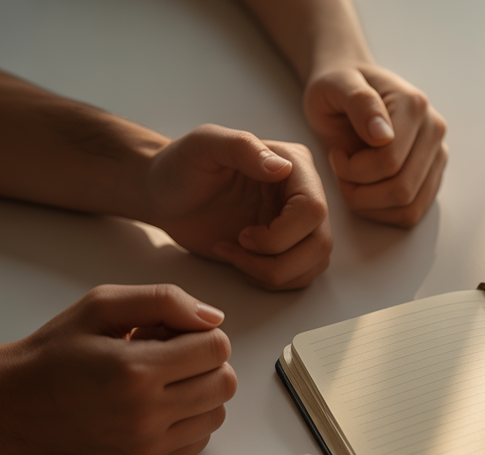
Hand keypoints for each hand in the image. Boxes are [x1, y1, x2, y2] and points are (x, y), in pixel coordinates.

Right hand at [1, 284, 236, 454]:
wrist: (19, 404)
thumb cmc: (59, 351)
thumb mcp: (102, 305)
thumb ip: (164, 300)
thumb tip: (214, 319)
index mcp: (136, 370)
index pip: (217, 348)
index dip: (200, 334)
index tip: (171, 334)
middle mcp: (146, 413)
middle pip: (225, 382)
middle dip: (205, 362)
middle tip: (168, 356)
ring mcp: (148, 445)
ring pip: (218, 412)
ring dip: (201, 392)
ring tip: (161, 382)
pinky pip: (201, 439)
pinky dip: (190, 419)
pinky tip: (158, 406)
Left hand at [144, 124, 331, 289]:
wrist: (163, 194)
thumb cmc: (179, 167)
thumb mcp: (203, 145)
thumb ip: (242, 147)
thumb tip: (282, 168)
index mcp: (293, 165)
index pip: (313, 210)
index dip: (281, 234)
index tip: (243, 236)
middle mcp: (303, 194)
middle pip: (320, 243)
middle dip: (278, 260)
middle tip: (238, 248)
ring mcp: (297, 223)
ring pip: (314, 263)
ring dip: (273, 273)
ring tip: (234, 255)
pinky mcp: (286, 247)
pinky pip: (299, 275)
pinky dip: (270, 279)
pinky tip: (239, 262)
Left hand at [304, 64, 446, 226]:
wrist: (350, 87)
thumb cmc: (339, 86)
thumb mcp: (335, 84)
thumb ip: (359, 102)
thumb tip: (383, 136)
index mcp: (414, 105)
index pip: (390, 161)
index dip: (353, 170)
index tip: (336, 154)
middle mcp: (434, 130)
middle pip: (402, 189)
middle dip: (361, 191)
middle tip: (341, 171)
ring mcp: (438, 155)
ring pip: (408, 208)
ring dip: (370, 205)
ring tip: (353, 179)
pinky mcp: (433, 176)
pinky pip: (411, 213)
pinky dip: (382, 212)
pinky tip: (365, 189)